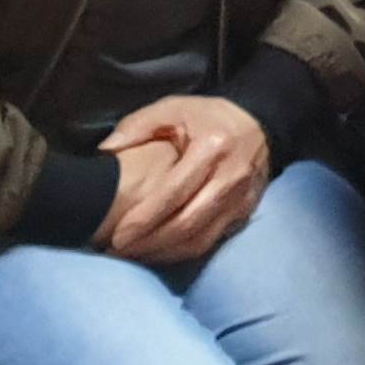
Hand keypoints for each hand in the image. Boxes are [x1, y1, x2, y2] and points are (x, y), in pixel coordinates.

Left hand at [98, 96, 271, 264]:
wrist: (259, 123)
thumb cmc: (207, 117)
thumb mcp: (172, 108)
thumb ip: (137, 127)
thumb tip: (104, 151)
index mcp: (212, 148)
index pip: (174, 193)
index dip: (144, 219)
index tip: (116, 236)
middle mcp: (231, 177)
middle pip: (187, 223)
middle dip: (149, 243)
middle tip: (118, 251)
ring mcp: (241, 198)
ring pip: (200, 238)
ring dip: (164, 252)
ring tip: (134, 256)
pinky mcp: (245, 212)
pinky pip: (211, 241)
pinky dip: (182, 252)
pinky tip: (159, 252)